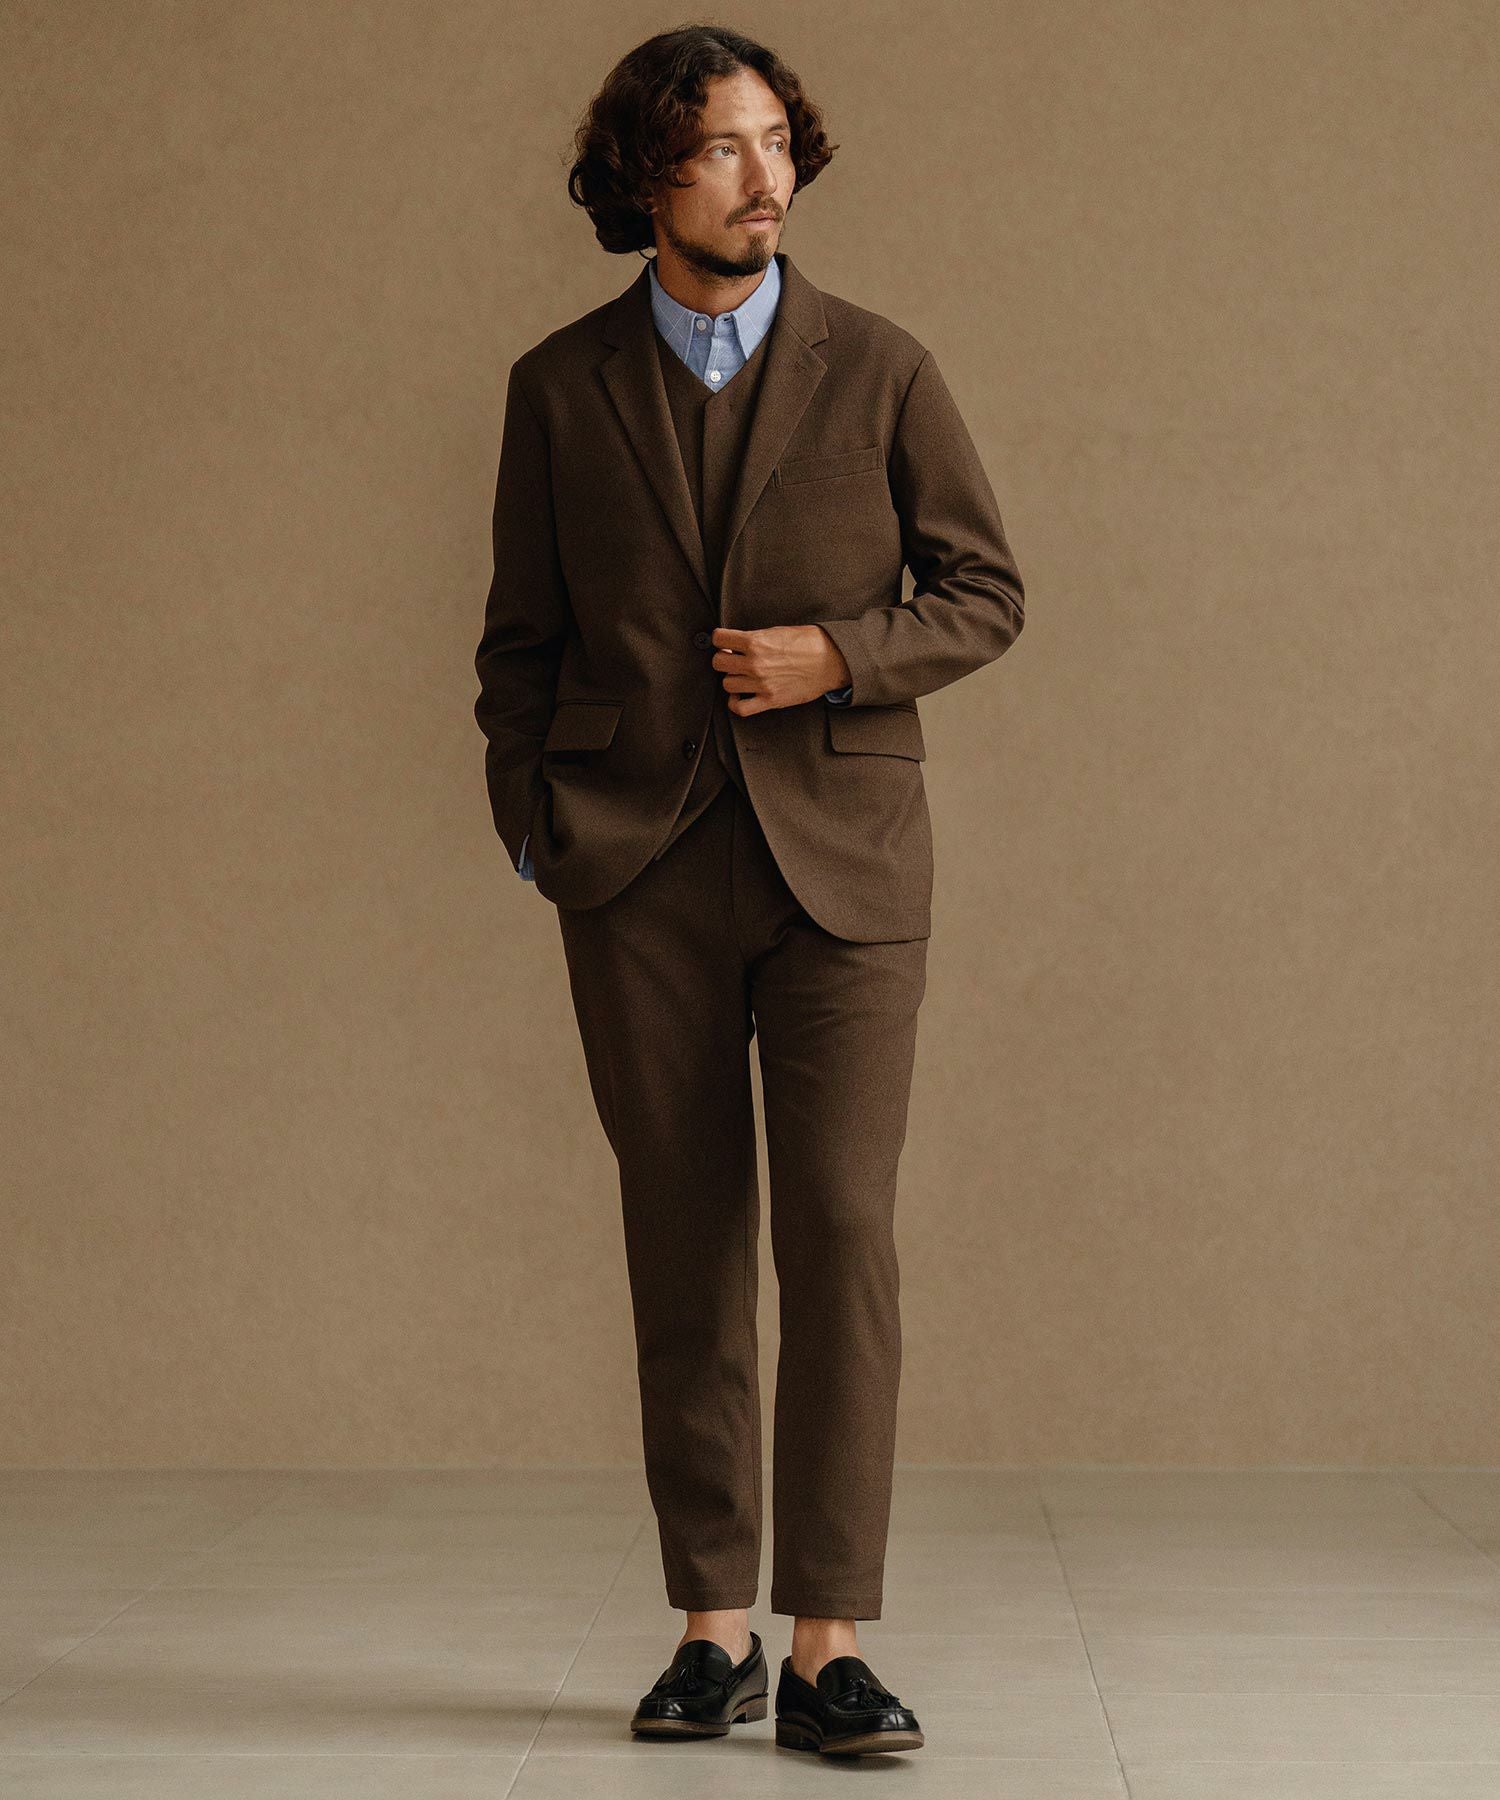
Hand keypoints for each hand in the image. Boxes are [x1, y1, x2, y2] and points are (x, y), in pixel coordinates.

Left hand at [711, 625, 851, 714]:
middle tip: (734, 659)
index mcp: (756, 641)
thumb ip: (754, 638)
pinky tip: (741, 696)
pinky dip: (736, 703)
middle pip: (718, 663)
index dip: (721, 639)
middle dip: (724, 659)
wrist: (832, 660)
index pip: (719, 638)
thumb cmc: (809, 643)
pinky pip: (740, 708)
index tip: (725, 643)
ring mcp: (761, 684)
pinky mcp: (770, 700)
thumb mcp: (778, 631)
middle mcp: (755, 663)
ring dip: (732, 680)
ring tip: (742, 676)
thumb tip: (736, 645)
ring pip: (726, 684)